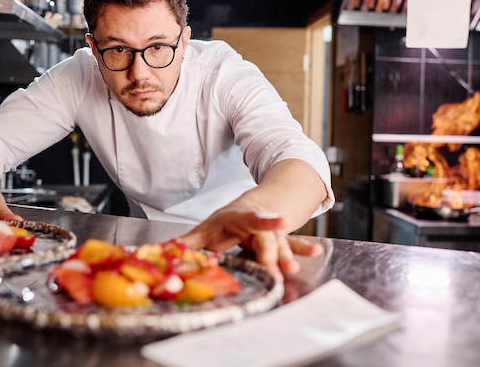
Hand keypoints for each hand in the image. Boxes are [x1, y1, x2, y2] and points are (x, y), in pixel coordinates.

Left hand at [179, 209, 323, 282]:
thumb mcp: (207, 229)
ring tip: (293, 269)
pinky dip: (304, 249)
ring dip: (288, 257)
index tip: (278, 221)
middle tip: (276, 273)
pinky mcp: (281, 241)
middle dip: (271, 256)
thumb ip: (189, 243)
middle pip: (266, 239)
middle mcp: (259, 224)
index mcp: (239, 218)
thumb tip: (162, 251)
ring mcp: (272, 232)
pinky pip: (294, 245)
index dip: (264, 220)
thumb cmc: (227, 221)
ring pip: (281, 244)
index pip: (251, 218)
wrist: (250, 206)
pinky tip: (317, 253)